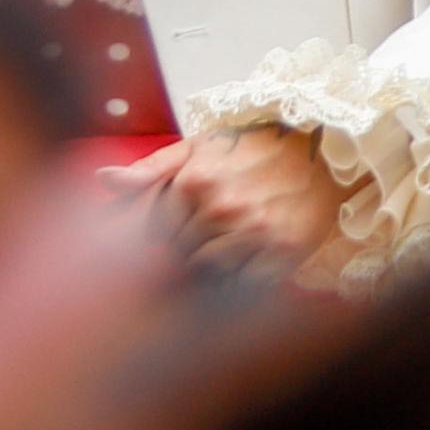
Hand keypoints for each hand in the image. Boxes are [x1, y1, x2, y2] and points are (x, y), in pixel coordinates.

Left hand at [165, 125, 352, 279]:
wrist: (324, 150)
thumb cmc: (257, 146)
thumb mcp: (200, 146)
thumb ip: (151, 168)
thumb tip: (105, 179)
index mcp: (194, 182)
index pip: (157, 231)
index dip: (167, 231)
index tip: (184, 225)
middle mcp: (221, 208)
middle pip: (180, 254)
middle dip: (187, 249)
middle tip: (208, 235)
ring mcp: (253, 232)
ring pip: (209, 271)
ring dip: (213, 265)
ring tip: (229, 245)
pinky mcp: (282, 251)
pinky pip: (245, 282)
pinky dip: (241, 277)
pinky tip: (248, 258)